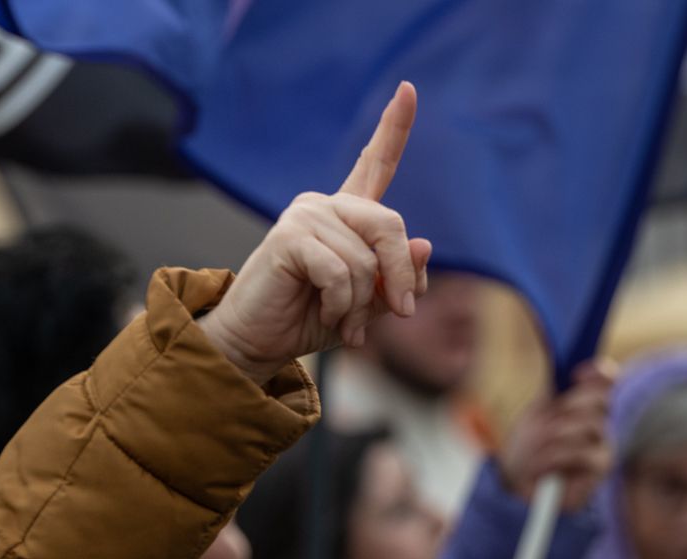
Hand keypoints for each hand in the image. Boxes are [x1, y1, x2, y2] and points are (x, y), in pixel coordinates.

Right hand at [199, 83, 432, 384]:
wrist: (259, 341)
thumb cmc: (312, 319)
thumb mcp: (369, 304)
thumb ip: (399, 278)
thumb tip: (426, 245)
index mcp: (348, 215)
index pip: (376, 162)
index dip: (394, 127)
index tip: (409, 88)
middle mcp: (327, 205)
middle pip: (389, 225)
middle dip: (401, 276)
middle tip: (402, 312)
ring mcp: (305, 216)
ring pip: (365, 260)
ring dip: (362, 304)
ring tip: (345, 322)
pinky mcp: (289, 236)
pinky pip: (340, 272)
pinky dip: (342, 305)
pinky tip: (327, 315)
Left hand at [499, 359, 614, 511]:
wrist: (519, 485)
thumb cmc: (528, 448)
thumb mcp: (534, 415)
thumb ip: (552, 391)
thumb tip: (558, 358)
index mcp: (587, 403)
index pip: (606, 377)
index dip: (597, 372)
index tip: (575, 375)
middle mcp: (601, 421)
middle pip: (600, 397)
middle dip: (566, 407)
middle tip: (541, 424)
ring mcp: (605, 443)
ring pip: (588, 423)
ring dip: (552, 436)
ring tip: (531, 451)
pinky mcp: (601, 466)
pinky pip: (581, 451)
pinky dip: (554, 457)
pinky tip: (540, 466)